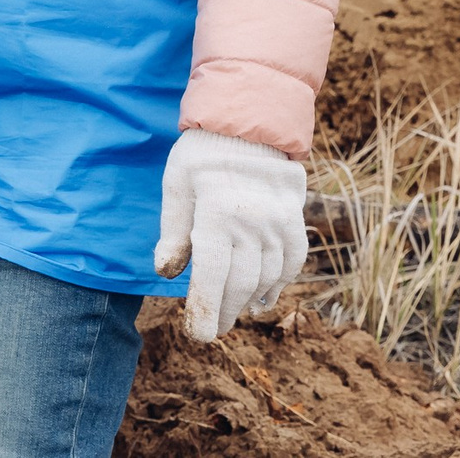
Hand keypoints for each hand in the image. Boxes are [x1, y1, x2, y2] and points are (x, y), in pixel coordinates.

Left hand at [154, 128, 308, 342]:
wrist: (249, 124)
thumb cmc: (203, 155)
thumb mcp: (177, 185)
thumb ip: (173, 230)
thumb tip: (165, 272)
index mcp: (216, 213)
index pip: (212, 275)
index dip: (206, 310)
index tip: (199, 335)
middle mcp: (251, 222)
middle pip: (240, 283)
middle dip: (225, 312)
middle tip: (212, 330)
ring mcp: (278, 222)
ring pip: (266, 277)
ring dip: (249, 301)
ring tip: (234, 314)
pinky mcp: (294, 220)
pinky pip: (291, 262)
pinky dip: (279, 283)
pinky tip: (263, 297)